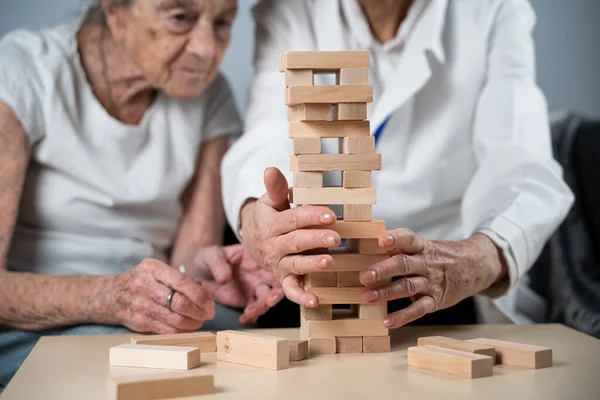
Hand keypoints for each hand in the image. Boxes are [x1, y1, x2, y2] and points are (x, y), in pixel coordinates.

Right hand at [108, 258, 214, 333]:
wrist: (110, 295)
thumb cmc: (142, 281)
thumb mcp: (157, 271)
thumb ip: (181, 278)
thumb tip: (205, 292)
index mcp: (153, 268)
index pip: (182, 282)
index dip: (200, 295)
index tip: (210, 303)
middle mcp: (144, 285)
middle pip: (179, 302)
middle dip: (199, 311)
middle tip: (209, 314)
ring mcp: (140, 305)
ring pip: (174, 319)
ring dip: (193, 322)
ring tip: (200, 321)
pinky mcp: (138, 322)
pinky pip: (166, 330)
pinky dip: (181, 330)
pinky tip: (188, 327)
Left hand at [193, 244, 283, 324]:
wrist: (200, 273)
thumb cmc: (209, 258)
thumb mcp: (210, 255)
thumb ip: (218, 264)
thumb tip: (224, 278)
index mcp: (257, 258)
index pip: (274, 265)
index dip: (279, 274)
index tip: (275, 283)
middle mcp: (260, 273)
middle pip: (275, 285)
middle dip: (275, 294)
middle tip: (268, 302)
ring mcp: (255, 288)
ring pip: (266, 299)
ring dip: (261, 308)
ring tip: (248, 313)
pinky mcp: (247, 301)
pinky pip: (254, 311)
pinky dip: (252, 317)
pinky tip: (243, 319)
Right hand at [240, 168, 340, 306]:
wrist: (254, 240)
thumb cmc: (270, 216)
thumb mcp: (270, 201)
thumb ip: (275, 188)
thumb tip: (271, 169)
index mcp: (271, 224)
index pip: (293, 219)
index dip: (311, 216)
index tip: (330, 214)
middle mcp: (273, 246)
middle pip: (295, 242)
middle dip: (316, 240)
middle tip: (336, 238)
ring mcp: (278, 264)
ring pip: (295, 265)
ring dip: (312, 265)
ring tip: (329, 262)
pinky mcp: (283, 279)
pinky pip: (290, 290)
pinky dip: (301, 297)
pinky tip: (316, 300)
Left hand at [359, 229, 507, 327]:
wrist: (474, 267)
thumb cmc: (438, 256)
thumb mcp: (424, 246)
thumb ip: (400, 246)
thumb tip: (367, 243)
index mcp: (422, 246)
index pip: (409, 238)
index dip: (395, 238)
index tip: (381, 240)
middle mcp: (426, 263)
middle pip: (404, 264)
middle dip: (383, 270)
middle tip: (364, 276)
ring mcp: (431, 282)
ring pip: (408, 286)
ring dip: (387, 292)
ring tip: (367, 297)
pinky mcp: (435, 300)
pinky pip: (418, 309)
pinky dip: (402, 316)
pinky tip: (387, 321)